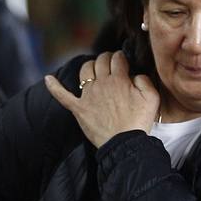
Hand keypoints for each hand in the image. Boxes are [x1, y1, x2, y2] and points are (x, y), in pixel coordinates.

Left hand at [44, 51, 158, 146]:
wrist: (124, 143)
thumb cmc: (138, 122)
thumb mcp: (152, 98)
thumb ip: (144, 80)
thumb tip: (134, 74)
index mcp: (119, 80)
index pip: (118, 58)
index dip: (121, 57)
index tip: (123, 61)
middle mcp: (101, 83)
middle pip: (101, 61)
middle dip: (107, 58)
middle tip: (111, 63)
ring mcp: (88, 95)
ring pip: (84, 71)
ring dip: (90, 65)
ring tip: (95, 68)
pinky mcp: (78, 108)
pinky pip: (62, 95)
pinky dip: (54, 86)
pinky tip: (48, 79)